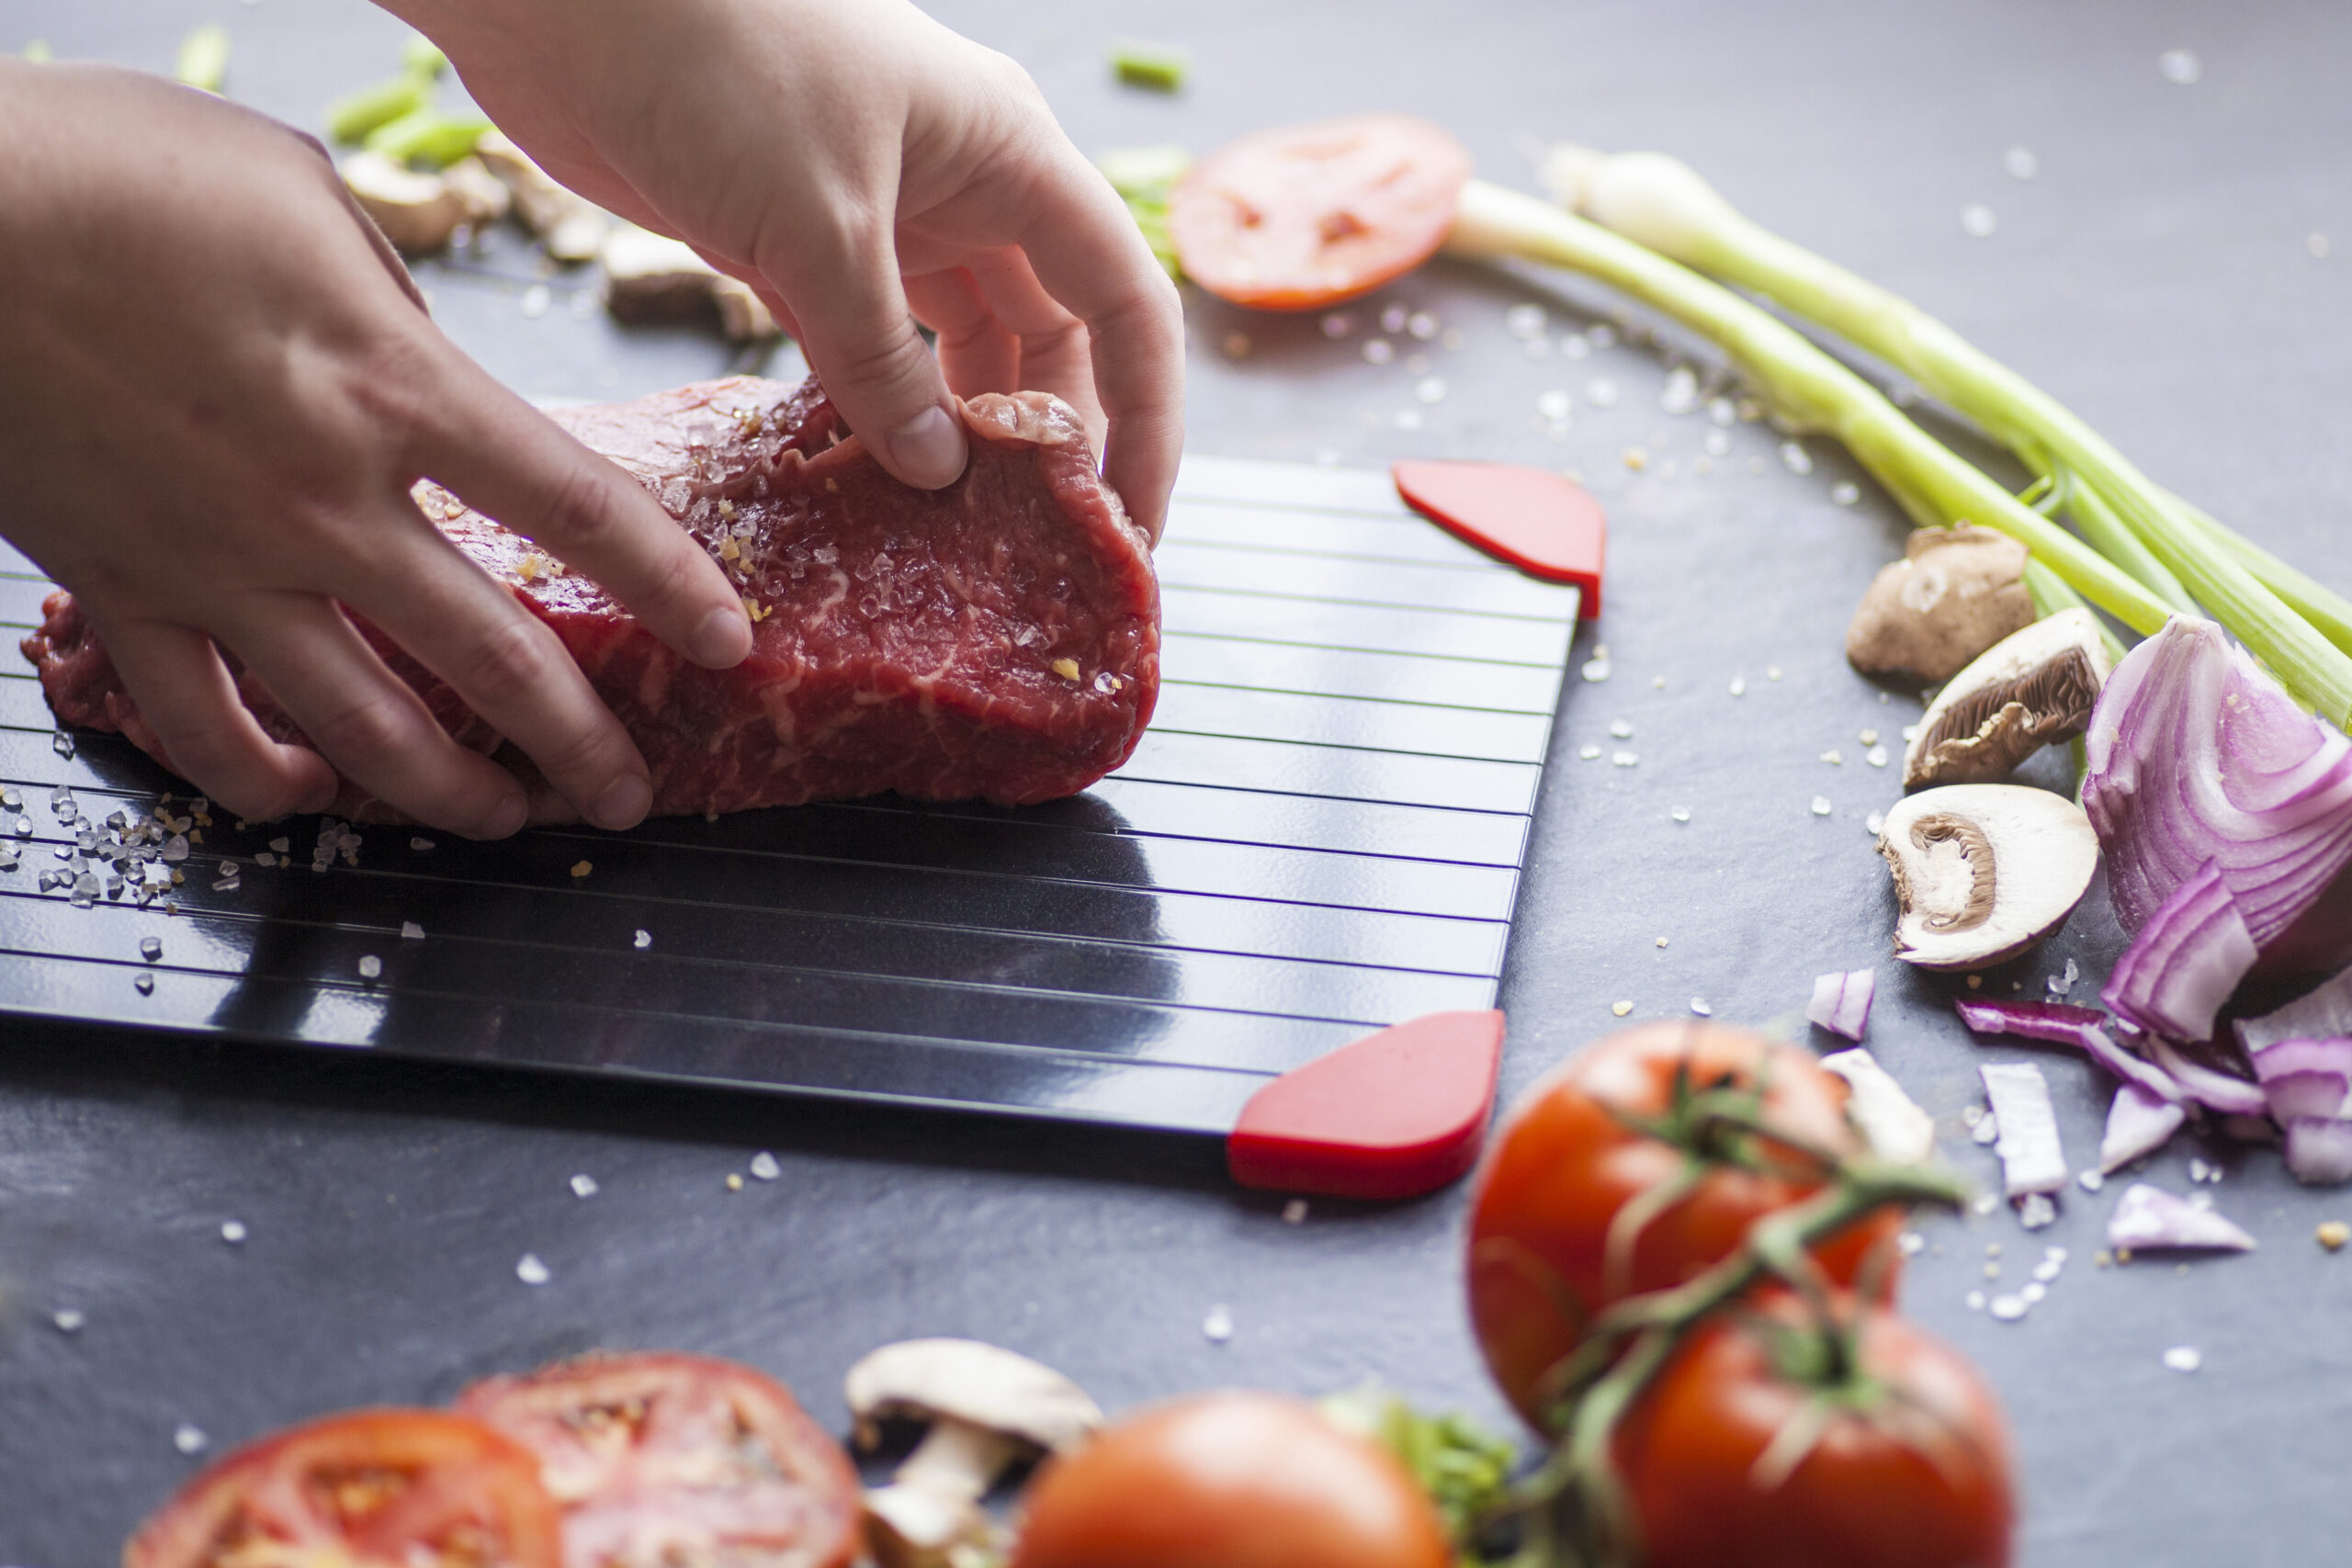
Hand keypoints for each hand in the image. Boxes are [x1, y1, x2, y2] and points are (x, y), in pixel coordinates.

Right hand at [0, 62, 751, 836]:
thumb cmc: (118, 171)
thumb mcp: (306, 204)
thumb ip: (396, 310)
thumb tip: (432, 371)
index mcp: (395, 387)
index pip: (578, 510)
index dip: (670, 587)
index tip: (727, 644)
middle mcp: (327, 500)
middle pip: (495, 656)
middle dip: (580, 741)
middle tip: (630, 791)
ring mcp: (223, 563)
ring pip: (367, 723)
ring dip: (452, 790)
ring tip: (507, 822)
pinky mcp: (124, 592)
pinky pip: (207, 726)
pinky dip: (264, 777)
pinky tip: (310, 787)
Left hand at [387, 0, 1185, 539]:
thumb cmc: (712, 60)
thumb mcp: (818, 224)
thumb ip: (880, 360)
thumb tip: (935, 474)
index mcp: (1009, 155)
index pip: (1122, 300)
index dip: (1144, 415)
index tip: (1133, 520)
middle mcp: (962, 189)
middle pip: (1047, 338)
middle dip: (1051, 444)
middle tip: (1038, 554)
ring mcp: (878, 218)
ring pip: (954, 353)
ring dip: (957, 440)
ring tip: (954, 540)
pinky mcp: (793, 246)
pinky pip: (864, 353)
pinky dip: (874, 417)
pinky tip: (871, 487)